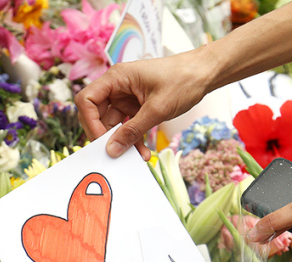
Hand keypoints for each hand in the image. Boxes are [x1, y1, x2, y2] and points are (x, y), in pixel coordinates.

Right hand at [76, 50, 214, 159]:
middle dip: (105, 136)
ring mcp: (127, 97)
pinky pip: (128, 126)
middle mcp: (117, 86)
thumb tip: (111, 150)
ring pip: (114, 125)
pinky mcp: (137, 107)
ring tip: (135, 157)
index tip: (101, 141)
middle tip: (114, 154)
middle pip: (97, 115)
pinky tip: (143, 152)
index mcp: (116, 78)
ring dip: (123, 142)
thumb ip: (132, 131)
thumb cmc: (182, 80)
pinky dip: (134, 139)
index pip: (86, 100)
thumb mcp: (156, 109)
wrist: (204, 74)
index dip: (89, 122)